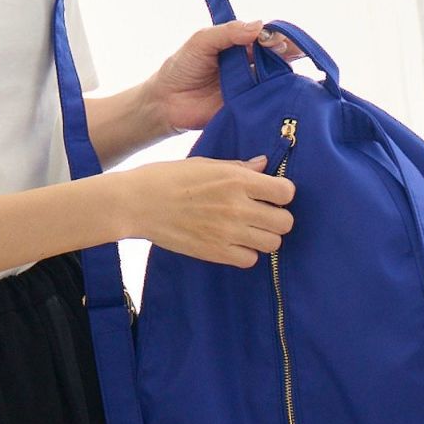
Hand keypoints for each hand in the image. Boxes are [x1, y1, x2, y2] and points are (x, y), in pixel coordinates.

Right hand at [117, 154, 295, 267]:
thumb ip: (239, 167)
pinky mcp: (216, 252)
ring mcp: (228, 233)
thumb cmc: (169, 177)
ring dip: (265, 238)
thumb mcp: (205, 164)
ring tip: (250, 231)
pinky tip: (235, 244)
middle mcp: (237, 207)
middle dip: (278, 218)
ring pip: (273, 244)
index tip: (272, 194)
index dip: (283, 194)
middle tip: (263, 215)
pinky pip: (251, 260)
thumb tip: (264, 164)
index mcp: (236, 180)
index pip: (286, 192)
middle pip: (285, 222)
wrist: (137, 203)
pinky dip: (247, 254)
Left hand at [144, 20, 303, 133]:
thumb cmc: (182, 67)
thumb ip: (228, 32)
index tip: (279, 40)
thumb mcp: (202, 41)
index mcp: (237, 46)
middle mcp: (246, 66)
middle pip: (273, 58)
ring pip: (273, 80)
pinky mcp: (246, 109)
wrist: (167, 102)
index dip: (274, 37)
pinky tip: (283, 94)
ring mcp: (248, 89)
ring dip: (284, 76)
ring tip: (289, 73)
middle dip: (285, 54)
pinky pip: (264, 104)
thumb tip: (259, 26)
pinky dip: (275, 99)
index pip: (262, 38)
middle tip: (290, 53)